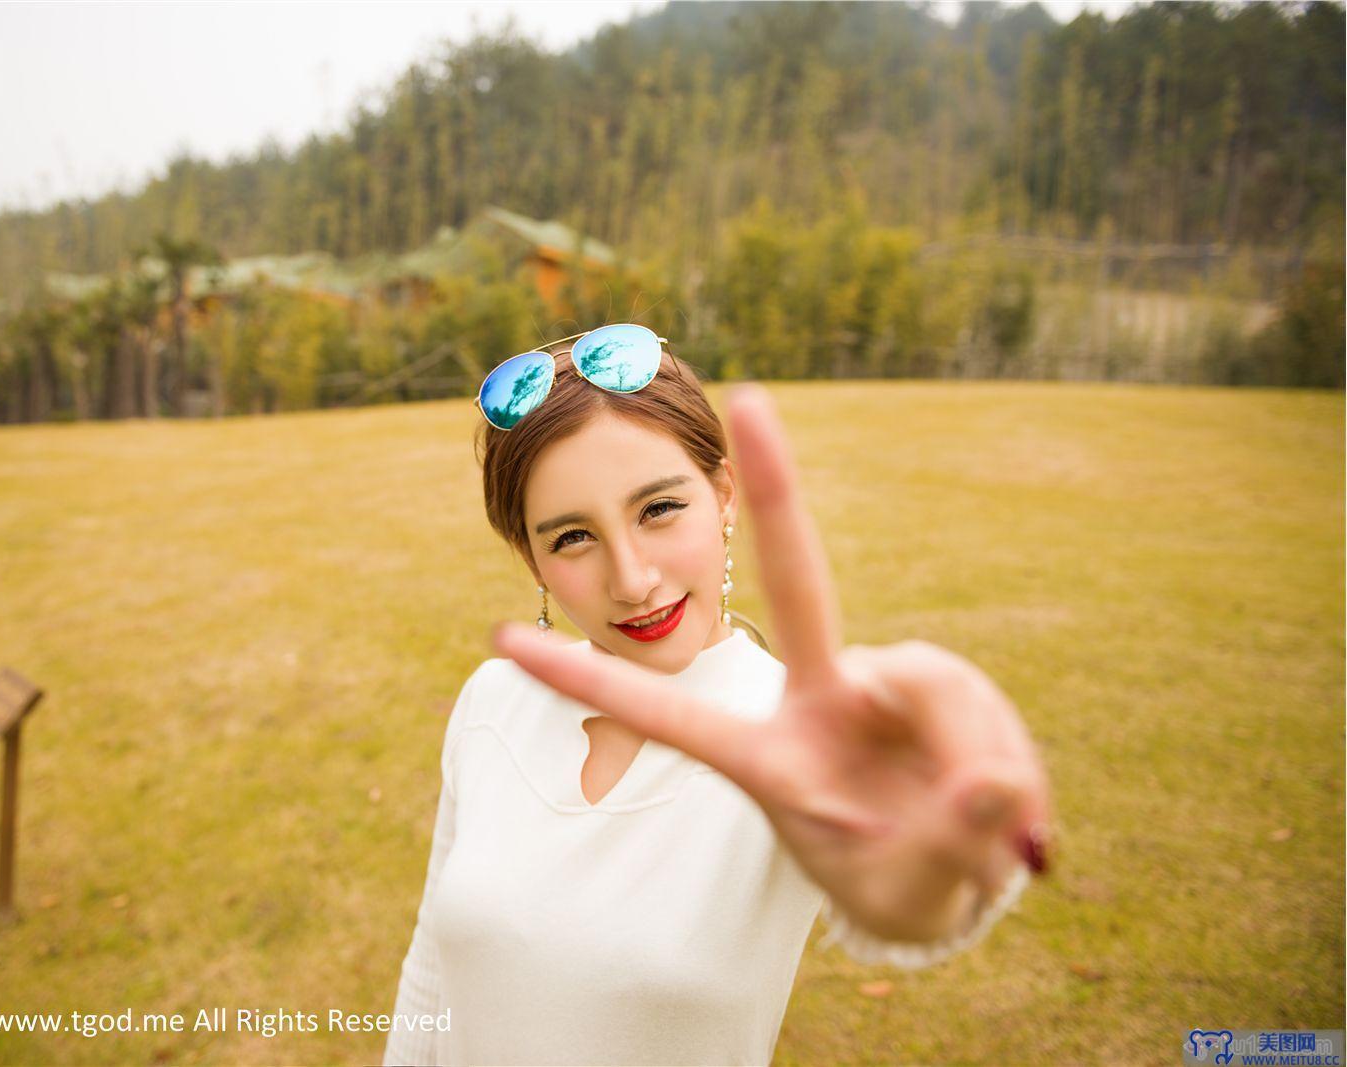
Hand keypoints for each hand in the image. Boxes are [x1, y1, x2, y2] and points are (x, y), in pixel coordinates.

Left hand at [491, 383, 1052, 943]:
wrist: (954, 886)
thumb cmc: (901, 888)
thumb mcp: (916, 892)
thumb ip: (949, 843)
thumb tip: (993, 784)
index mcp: (766, 758)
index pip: (666, 715)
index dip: (586, 679)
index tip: (501, 638)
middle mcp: (819, 701)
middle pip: (797, 584)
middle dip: (776, 491)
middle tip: (751, 396)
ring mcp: (877, 687)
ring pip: (931, 681)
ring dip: (975, 753)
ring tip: (990, 825)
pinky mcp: (937, 688)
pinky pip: (976, 703)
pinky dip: (1005, 758)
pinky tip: (1012, 808)